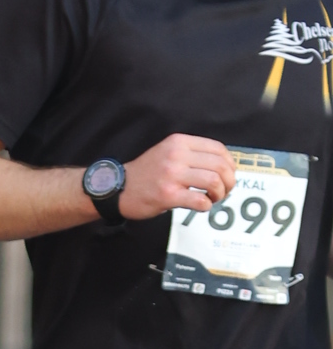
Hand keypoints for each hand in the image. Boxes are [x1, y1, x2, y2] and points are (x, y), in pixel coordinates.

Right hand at [119, 134, 235, 221]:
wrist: (118, 188)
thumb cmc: (145, 173)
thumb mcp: (168, 151)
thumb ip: (191, 154)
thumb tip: (221, 166)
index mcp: (179, 142)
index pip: (218, 149)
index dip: (230, 164)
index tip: (228, 174)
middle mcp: (176, 156)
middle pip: (219, 166)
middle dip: (229, 181)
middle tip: (224, 190)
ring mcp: (172, 176)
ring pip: (213, 182)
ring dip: (220, 193)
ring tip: (213, 198)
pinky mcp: (168, 195)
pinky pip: (200, 201)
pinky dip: (206, 206)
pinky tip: (201, 206)